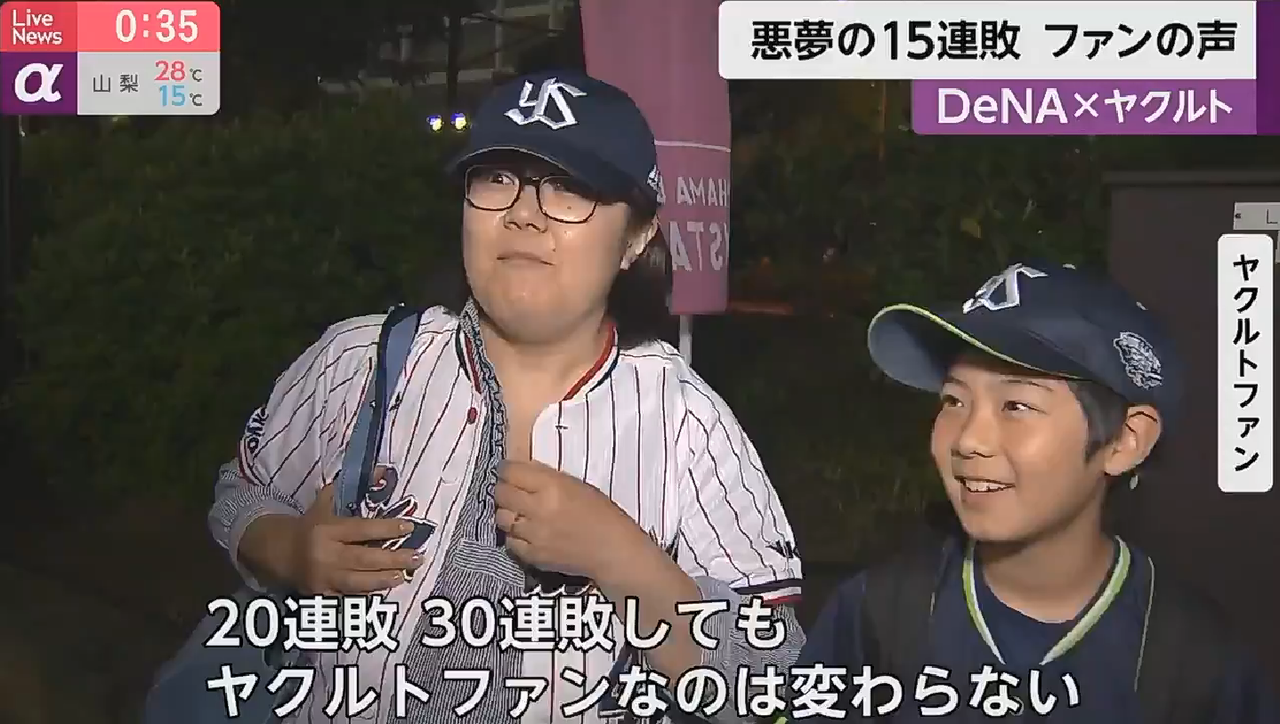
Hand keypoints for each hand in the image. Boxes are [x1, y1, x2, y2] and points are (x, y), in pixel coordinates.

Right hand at [286, 473, 422, 593]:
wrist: (278, 551)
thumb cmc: (310, 524)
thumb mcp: (326, 501)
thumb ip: (353, 487)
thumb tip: (384, 471)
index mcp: (328, 529)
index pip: (362, 529)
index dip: (387, 529)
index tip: (409, 527)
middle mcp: (326, 554)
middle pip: (365, 559)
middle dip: (394, 559)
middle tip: (417, 558)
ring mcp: (323, 577)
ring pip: (358, 582)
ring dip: (384, 580)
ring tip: (405, 576)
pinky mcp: (321, 594)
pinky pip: (348, 596)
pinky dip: (367, 594)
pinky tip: (384, 589)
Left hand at [494, 460, 645, 578]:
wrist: (612, 550)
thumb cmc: (602, 513)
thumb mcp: (577, 485)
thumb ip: (548, 479)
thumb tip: (523, 472)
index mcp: (552, 486)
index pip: (511, 472)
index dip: (506, 469)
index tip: (508, 471)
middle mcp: (538, 508)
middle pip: (501, 493)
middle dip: (503, 489)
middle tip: (511, 490)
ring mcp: (533, 534)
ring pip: (501, 517)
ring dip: (507, 512)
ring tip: (518, 512)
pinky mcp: (533, 555)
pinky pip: (510, 541)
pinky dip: (515, 535)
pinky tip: (526, 533)